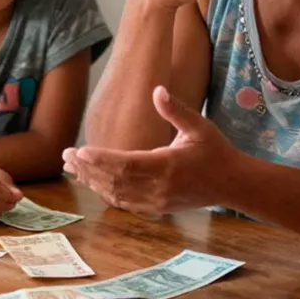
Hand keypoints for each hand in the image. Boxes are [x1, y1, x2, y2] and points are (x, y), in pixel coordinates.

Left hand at [63, 86, 237, 212]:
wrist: (233, 184)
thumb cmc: (216, 151)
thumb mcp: (200, 126)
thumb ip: (176, 110)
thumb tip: (158, 90)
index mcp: (167, 166)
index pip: (127, 164)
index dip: (101, 159)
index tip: (80, 151)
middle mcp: (158, 187)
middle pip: (115, 180)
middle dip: (88, 168)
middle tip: (66, 155)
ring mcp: (156, 201)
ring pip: (116, 194)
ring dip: (92, 181)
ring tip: (72, 167)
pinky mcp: (156, 208)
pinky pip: (124, 202)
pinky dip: (105, 192)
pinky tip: (92, 181)